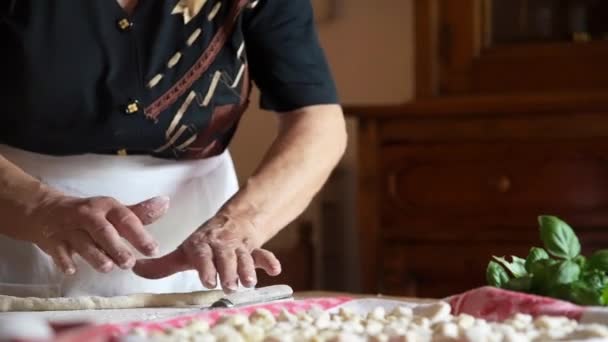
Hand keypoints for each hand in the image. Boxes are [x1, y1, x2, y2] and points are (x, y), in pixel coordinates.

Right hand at [15, 193, 169, 274]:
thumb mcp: (112, 211)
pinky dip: (64, 261)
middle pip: (103, 231)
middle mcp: (88, 216)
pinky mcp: (52, 241)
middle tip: (129, 262)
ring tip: (107, 267)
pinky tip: (71, 270)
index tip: (153, 250)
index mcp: (107, 207)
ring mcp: (69, 228)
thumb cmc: (89, 215)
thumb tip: (165, 203)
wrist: (45, 211)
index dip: (140, 234)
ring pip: (82, 242)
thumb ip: (139, 213)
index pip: (126, 219)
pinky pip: (58, 252)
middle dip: (116, 247)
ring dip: (95, 255)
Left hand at [133, 214, 280, 292]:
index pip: (203, 255)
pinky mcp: (254, 250)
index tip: (207, 280)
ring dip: (248, 268)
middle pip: (226, 257)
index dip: (206, 267)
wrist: (232, 222)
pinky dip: (270, 261)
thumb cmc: (206, 244)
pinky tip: (275, 270)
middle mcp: (221, 245)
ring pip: (245, 256)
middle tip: (229, 284)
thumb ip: (162, 265)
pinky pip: (264, 254)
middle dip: (228, 270)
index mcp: (202, 245)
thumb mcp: (184, 252)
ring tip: (249, 282)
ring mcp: (239, 247)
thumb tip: (135, 269)